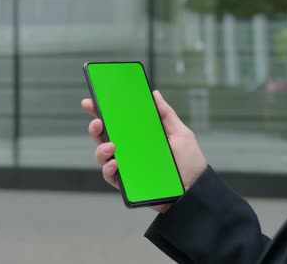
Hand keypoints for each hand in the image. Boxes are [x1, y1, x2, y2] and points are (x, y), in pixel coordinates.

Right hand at [81, 90, 207, 212]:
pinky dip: (109, 169)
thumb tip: (154, 94)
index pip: (118, 121)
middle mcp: (130, 150)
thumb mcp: (181, 134)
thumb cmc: (189, 163)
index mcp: (140, 136)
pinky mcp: (129, 184)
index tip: (90, 102)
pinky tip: (115, 164)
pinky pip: (111, 176)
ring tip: (111, 146)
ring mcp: (128, 167)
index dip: (101, 111)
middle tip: (98, 122)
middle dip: (95, 128)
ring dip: (101, 149)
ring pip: (103, 156)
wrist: (195, 191)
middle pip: (104, 137)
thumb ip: (166, 115)